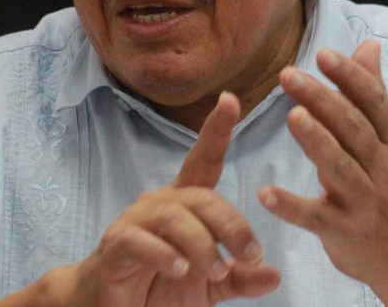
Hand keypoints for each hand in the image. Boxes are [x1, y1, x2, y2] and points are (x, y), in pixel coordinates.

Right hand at [70, 92, 279, 306]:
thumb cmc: (157, 288)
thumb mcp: (207, 286)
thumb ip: (239, 277)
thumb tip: (274, 273)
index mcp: (182, 206)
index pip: (203, 161)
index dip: (216, 131)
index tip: (231, 100)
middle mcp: (157, 205)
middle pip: (199, 196)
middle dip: (230, 223)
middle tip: (251, 255)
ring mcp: (133, 224)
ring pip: (172, 216)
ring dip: (201, 243)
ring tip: (217, 270)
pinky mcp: (113, 248)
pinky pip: (138, 240)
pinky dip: (162, 254)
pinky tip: (179, 269)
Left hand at [260, 40, 387, 305]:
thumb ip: (372, 97)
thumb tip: (368, 45)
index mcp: (387, 144)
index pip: (373, 104)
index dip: (350, 78)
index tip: (323, 54)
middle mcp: (380, 168)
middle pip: (353, 129)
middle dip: (323, 100)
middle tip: (289, 76)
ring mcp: (365, 201)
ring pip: (341, 168)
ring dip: (317, 142)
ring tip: (292, 118)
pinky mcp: (346, 232)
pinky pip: (317, 218)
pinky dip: (292, 206)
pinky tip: (266, 194)